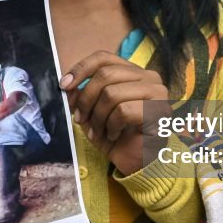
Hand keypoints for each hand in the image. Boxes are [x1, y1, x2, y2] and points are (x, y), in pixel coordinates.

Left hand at [60, 51, 170, 175]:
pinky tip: (114, 135)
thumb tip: (68, 85)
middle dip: (86, 99)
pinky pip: (123, 111)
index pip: (104, 58)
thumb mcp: (93, 113)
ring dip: (98, 116)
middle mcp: (149, 77)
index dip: (81, 69)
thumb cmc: (118, 137)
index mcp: (133, 73)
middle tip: (79, 118)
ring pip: (112, 93)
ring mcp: (157, 92)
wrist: (138, 163)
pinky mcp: (159, 110)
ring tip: (98, 131)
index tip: (64, 85)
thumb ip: (82, 96)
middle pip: (105, 74)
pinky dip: (111, 126)